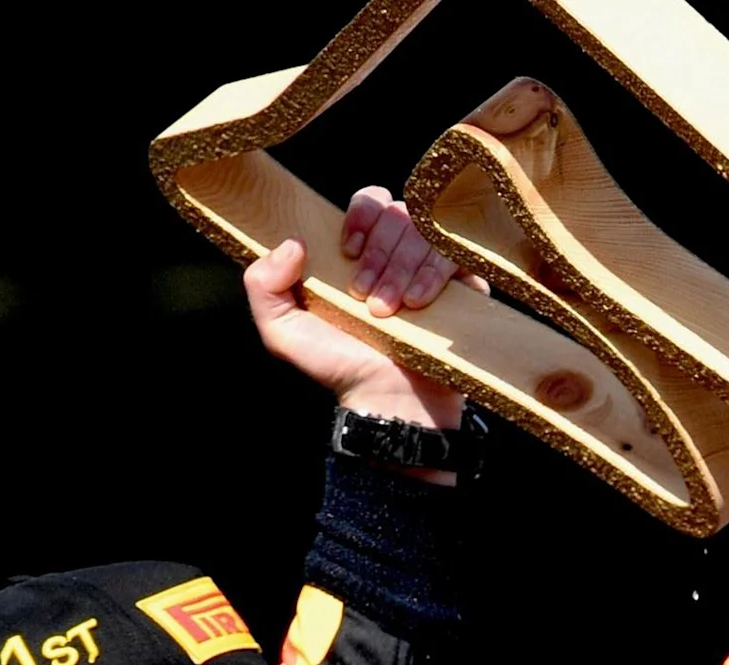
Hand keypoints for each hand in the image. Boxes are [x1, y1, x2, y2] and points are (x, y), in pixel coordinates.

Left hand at [242, 188, 470, 432]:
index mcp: (360, 252)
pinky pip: (455, 255)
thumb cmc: (338, 366)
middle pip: (397, 213)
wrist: (389, 400)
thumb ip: (263, 285)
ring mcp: (435, 268)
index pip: (370, 201)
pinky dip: (432, 275)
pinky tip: (417, 303)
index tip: (348, 252)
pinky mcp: (465, 285)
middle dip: (379, 254)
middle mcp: (400, 253)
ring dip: (400, 269)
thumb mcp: (282, 331)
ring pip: (423, 233)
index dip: (361, 217)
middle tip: (366, 297)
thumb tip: (293, 242)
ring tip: (388, 311)